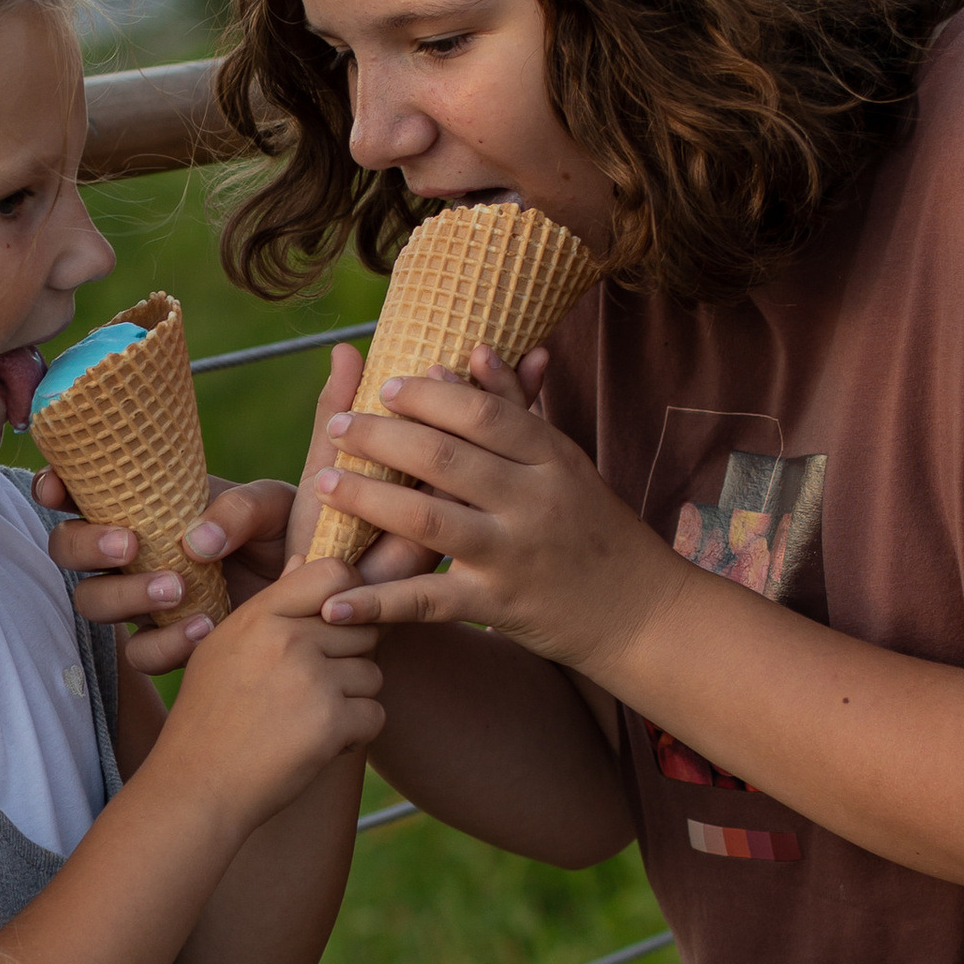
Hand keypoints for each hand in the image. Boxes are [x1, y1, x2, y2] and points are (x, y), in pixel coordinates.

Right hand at [39, 346, 431, 671]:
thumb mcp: (310, 486)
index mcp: (146, 501)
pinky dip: (164, 644)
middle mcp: (133, 550)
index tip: (58, 486)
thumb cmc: (306, 538)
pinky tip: (203, 631)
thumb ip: (323, 429)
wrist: (324, 612)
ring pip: (93, 603)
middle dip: (86, 544)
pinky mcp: (164, 644)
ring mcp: (142, 600)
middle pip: (67, 547)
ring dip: (125, 597)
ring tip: (176, 590)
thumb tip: (344, 354)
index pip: (75, 487)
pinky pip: (140, 653)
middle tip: (129, 544)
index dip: (52, 483)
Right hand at [151, 555, 384, 828]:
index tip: (337, 627)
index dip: (349, 597)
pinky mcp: (332, 721)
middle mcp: (288, 639)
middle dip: (346, 663)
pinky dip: (354, 736)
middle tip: (309, 695)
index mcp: (260, 616)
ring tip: (306, 722)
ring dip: (351, 702)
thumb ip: (270, 605)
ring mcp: (312, 679)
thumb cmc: (208, 719)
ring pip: (372, 674)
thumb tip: (303, 559)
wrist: (196, 788)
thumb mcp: (223, 649)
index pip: (334, 573)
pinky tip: (317, 746)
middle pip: (362, 630)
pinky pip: (375, 714)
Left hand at [308, 346, 671, 675]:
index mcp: (553, 458)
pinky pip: (427, 602)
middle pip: (448, 458)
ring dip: (368, 499)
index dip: (430, 396)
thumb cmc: (595, 530)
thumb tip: (474, 349)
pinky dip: (377, 604)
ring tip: (321, 483)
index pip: (484, 415)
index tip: (385, 385)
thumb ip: (518, 410)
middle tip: (337, 426)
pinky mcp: (498, 605)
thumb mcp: (568, 463)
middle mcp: (534, 501)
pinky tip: (331, 603)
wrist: (642, 614)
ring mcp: (514, 554)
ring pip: (430, 519)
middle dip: (383, 437)